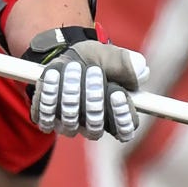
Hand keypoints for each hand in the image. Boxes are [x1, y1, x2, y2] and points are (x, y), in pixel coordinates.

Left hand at [23, 26, 148, 140]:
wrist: (65, 56)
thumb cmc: (94, 59)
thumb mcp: (111, 56)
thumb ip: (126, 65)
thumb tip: (140, 73)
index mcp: (115, 114)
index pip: (125, 129)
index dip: (122, 116)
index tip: (117, 94)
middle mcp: (93, 125)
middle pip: (95, 125)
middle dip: (93, 97)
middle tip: (93, 71)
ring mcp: (70, 125)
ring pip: (70, 121)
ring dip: (71, 93)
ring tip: (72, 67)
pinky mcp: (48, 119)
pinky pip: (47, 116)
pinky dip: (49, 96)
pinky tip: (53, 76)